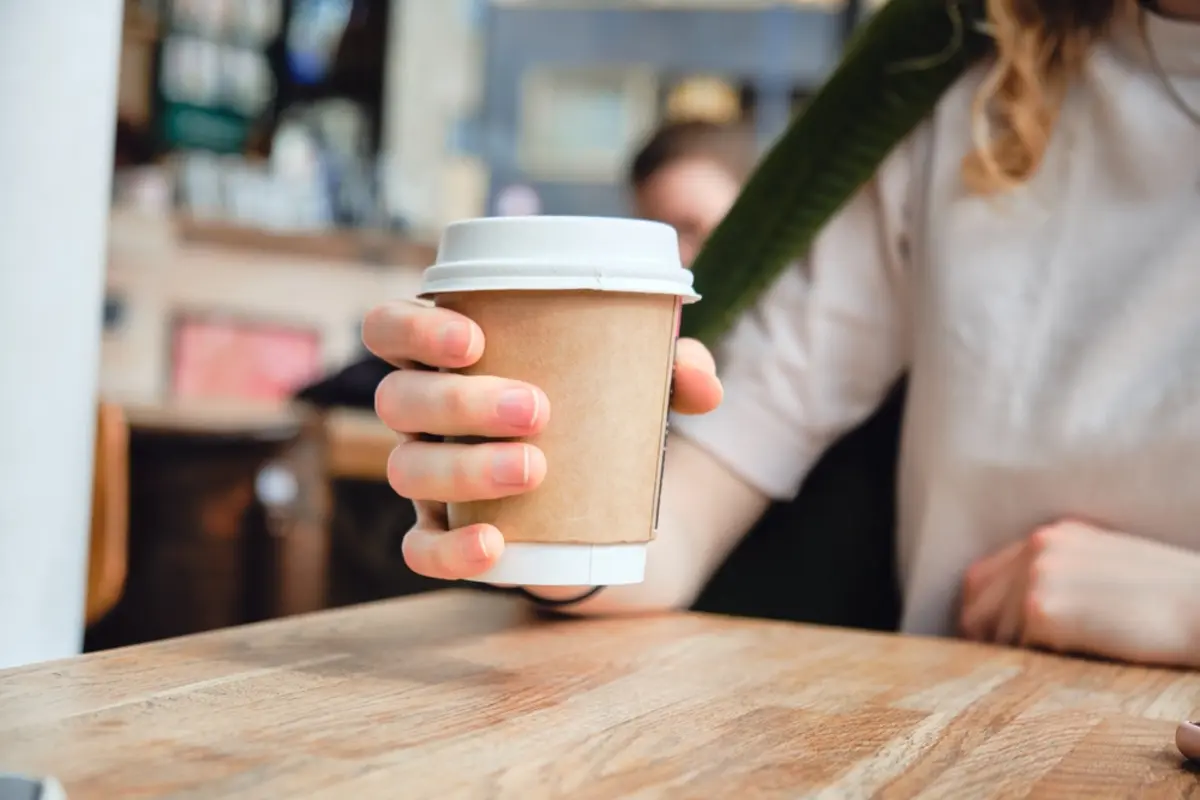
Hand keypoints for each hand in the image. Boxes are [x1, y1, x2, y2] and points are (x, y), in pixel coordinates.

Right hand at [361, 299, 722, 580]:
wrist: (608, 500)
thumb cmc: (601, 411)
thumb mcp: (638, 380)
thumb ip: (675, 367)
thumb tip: (701, 381)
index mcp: (449, 357)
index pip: (390, 328)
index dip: (413, 330)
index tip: (474, 338)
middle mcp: (424, 414)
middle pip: (400, 401)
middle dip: (460, 401)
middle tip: (538, 409)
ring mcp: (428, 476)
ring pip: (407, 469)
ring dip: (465, 467)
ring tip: (535, 468)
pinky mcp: (444, 535)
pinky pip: (419, 550)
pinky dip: (449, 552)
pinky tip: (494, 544)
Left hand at [960, 520, 1199, 667]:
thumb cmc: (1166, 598)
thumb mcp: (1102, 566)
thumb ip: (1059, 574)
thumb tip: (1016, 615)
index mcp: (1052, 535)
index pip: (983, 577)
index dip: (982, 613)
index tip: (989, 640)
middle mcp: (1038, 547)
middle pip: (978, 603)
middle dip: (987, 637)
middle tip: (1003, 663)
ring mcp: (1038, 576)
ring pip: (995, 629)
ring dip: (1014, 652)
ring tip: (1047, 662)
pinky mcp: (1045, 610)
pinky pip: (1019, 646)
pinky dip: (1035, 660)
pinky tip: (1066, 660)